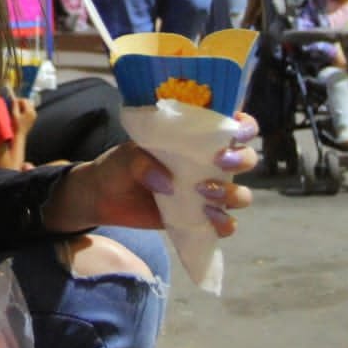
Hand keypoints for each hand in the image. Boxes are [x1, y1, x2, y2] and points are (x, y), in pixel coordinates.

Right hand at [11, 97, 37, 135]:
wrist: (20, 135)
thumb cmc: (16, 125)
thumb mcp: (14, 114)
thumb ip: (15, 105)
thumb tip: (14, 99)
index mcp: (29, 111)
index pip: (25, 100)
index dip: (18, 100)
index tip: (13, 102)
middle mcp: (33, 112)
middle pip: (28, 101)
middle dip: (22, 102)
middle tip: (15, 105)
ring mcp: (34, 115)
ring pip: (30, 105)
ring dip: (24, 105)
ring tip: (18, 109)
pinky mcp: (34, 117)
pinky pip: (31, 109)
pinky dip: (26, 109)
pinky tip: (21, 113)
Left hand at [43, 114, 258, 236]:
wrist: (101, 199)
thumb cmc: (116, 166)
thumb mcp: (124, 156)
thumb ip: (142, 162)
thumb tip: (167, 183)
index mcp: (193, 137)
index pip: (230, 124)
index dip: (244, 124)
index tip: (237, 128)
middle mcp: (206, 162)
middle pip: (246, 159)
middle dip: (242, 159)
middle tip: (221, 162)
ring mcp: (205, 191)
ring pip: (240, 193)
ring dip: (234, 193)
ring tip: (205, 192)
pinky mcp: (198, 217)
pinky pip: (224, 223)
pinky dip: (225, 223)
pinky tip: (210, 218)